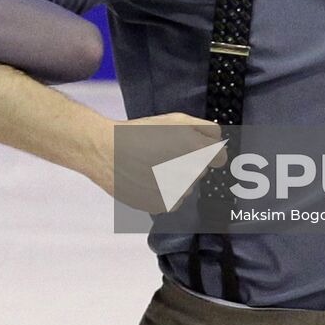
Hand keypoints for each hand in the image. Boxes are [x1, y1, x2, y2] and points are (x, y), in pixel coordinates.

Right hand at [94, 113, 224, 212]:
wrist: (105, 150)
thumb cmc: (139, 132)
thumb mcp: (176, 119)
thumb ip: (205, 130)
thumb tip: (219, 144)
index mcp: (197, 151)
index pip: (220, 157)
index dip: (208, 150)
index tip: (194, 147)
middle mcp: (190, 174)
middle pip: (200, 170)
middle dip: (188, 161)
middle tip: (163, 152)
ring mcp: (177, 192)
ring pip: (186, 186)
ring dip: (176, 178)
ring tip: (152, 165)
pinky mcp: (163, 206)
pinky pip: (174, 200)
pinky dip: (165, 192)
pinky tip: (148, 179)